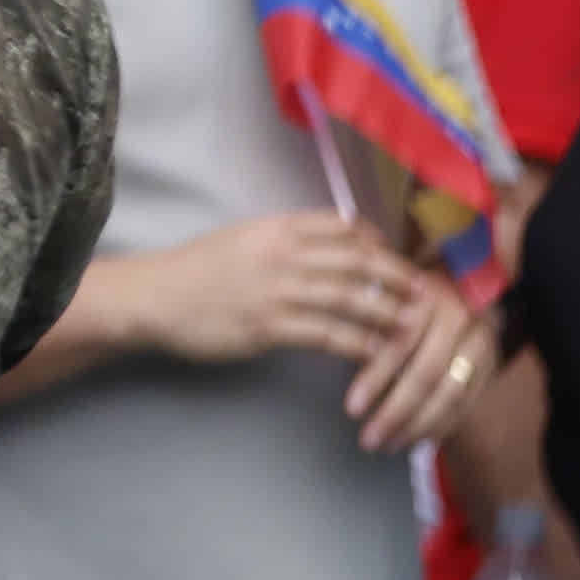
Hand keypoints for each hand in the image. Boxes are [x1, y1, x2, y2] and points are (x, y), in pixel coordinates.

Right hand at [113, 215, 419, 364]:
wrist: (155, 298)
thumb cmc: (201, 269)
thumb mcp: (246, 236)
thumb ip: (290, 236)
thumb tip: (337, 239)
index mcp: (280, 228)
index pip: (346, 228)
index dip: (379, 243)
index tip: (398, 258)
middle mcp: (284, 255)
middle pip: (359, 261)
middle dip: (397, 277)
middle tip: (424, 292)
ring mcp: (278, 291)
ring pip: (351, 298)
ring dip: (388, 312)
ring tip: (413, 324)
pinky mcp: (269, 327)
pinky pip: (328, 334)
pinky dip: (359, 343)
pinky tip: (377, 352)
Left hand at [345, 273, 492, 456]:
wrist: (464, 277)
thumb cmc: (411, 292)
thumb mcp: (389, 296)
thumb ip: (372, 328)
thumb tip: (344, 363)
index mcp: (430, 298)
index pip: (400, 345)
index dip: (375, 379)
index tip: (351, 408)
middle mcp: (461, 318)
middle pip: (429, 373)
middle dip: (396, 411)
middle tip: (369, 439)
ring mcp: (482, 341)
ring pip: (453, 391)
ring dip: (420, 424)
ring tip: (390, 444)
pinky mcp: (492, 361)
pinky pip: (470, 400)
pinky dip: (445, 423)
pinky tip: (420, 438)